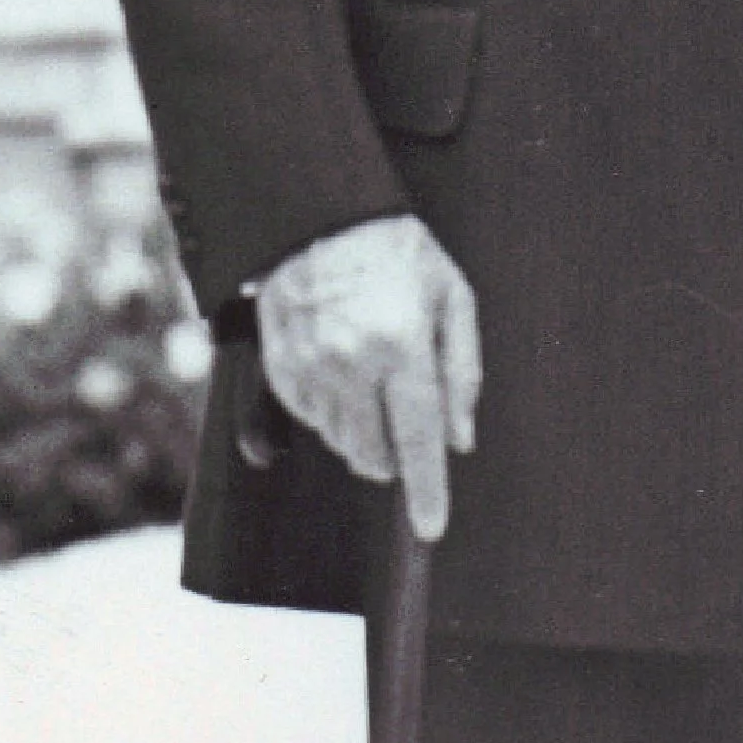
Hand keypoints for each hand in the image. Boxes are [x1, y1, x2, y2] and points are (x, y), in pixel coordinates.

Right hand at [256, 213, 480, 541]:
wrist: (319, 214)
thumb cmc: (398, 253)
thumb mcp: (453, 298)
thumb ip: (462, 372)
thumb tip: (459, 440)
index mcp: (401, 346)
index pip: (418, 441)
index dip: (427, 491)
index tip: (431, 528)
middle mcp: (351, 363)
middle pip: (374, 454)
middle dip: (397, 459)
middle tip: (407, 426)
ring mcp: (309, 366)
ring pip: (341, 442)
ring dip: (365, 436)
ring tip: (375, 385)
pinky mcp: (280, 366)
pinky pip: (310, 419)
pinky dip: (333, 414)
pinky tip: (344, 375)